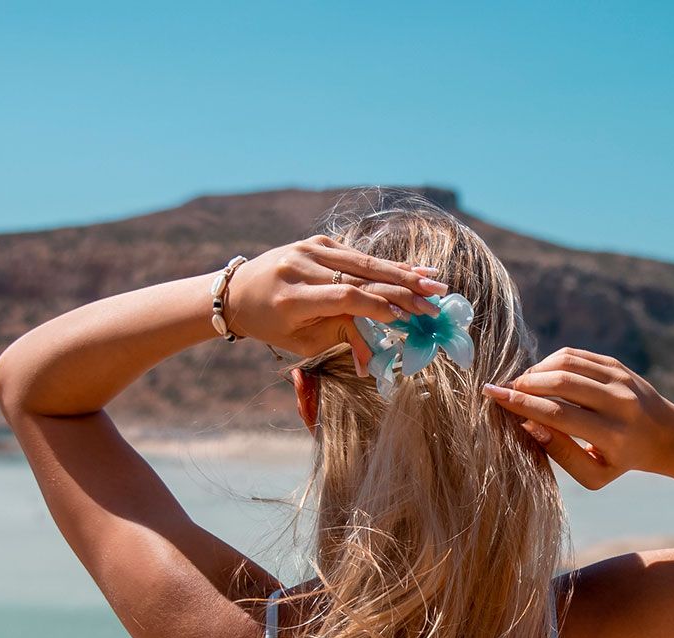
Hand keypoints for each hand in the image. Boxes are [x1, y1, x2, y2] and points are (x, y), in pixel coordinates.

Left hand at [225, 235, 446, 366]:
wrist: (238, 291)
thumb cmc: (271, 325)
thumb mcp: (301, 341)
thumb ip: (341, 339)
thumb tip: (378, 359)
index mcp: (292, 297)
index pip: (344, 297)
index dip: (377, 306)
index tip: (408, 318)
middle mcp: (300, 267)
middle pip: (360, 276)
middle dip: (402, 288)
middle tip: (435, 298)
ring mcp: (309, 249)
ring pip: (363, 261)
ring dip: (402, 272)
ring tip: (434, 281)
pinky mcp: (317, 242)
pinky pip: (356, 255)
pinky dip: (385, 264)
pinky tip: (413, 270)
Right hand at [483, 348, 673, 489]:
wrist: (665, 436)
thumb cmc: (620, 461)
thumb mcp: (594, 475)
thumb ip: (561, 453)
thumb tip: (528, 425)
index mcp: (613, 435)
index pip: (558, 414)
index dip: (522, 404)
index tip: (493, 396)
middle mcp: (620, 403)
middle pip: (561, 383)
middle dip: (525, 383)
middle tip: (504, 390)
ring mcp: (621, 379)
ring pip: (567, 363)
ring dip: (537, 370)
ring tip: (522, 384)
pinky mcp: (618, 365)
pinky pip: (576, 355)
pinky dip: (551, 362)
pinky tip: (541, 376)